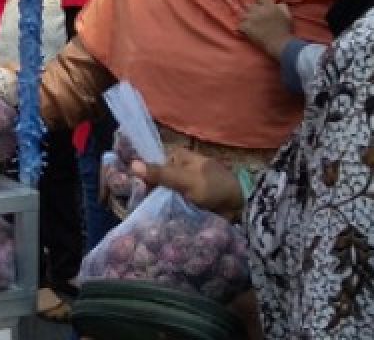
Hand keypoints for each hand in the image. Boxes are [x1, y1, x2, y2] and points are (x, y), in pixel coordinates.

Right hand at [130, 147, 244, 220]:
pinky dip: (170, 208)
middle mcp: (180, 168)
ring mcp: (185, 184)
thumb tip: (132, 164)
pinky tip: (161, 217)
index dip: (144, 177)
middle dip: (151, 192)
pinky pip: (174, 202)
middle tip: (143, 206)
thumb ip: (160, 174)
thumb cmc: (214, 187)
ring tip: (150, 214)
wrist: (241, 207)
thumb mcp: (185, 180)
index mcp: (178, 156)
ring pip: (165, 192)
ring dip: (160, 202)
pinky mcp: (190, 199)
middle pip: (157, 179)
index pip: (153, 164)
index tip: (137, 192)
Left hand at [239, 0, 292, 59]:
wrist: (280, 44)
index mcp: (269, 6)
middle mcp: (258, 10)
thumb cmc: (285, 30)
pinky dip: (243, 28)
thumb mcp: (287, 15)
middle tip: (257, 19)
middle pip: (250, 6)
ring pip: (243, 15)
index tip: (261, 6)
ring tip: (250, 25)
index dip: (260, 0)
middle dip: (253, 11)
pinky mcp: (246, 27)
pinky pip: (240, 25)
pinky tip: (247, 32)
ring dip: (246, 19)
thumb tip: (276, 3)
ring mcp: (251, 18)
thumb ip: (281, 6)